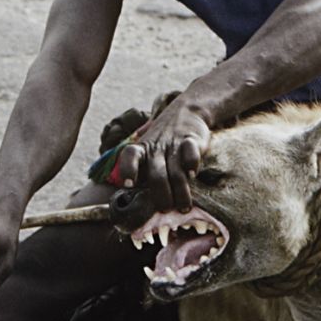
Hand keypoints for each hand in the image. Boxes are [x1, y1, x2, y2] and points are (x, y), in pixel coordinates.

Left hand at [115, 98, 211, 212]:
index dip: (128, 169)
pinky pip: (190, 153)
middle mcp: (156, 148)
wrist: (187, 110)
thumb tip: (137, 203)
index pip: (129, 156)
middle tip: (165, 210)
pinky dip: (191, 164)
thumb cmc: (164, 141)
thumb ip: (145, 171)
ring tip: (183, 207)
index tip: (128, 184)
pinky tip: (192, 175)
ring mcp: (173, 144)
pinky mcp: (191, 140)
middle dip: (161, 196)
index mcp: (142, 149)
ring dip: (180, 192)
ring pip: (175, 172)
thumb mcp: (149, 149)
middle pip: (156, 175)